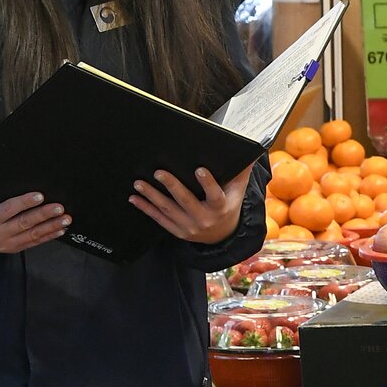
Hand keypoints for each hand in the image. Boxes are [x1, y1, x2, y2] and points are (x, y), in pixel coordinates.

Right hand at [0, 193, 70, 252]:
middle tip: (59, 208)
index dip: (24, 202)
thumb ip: (4, 199)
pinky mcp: (15, 250)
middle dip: (44, 214)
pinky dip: (49, 236)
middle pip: (24, 223)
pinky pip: (35, 243)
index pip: (8, 209)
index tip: (40, 196)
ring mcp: (8, 244)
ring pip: (33, 235)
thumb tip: (29, 189)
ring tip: (65, 219)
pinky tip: (60, 230)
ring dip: (51, 226)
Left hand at [129, 162, 254, 246]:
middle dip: (172, 186)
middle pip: (186, 202)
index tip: (199, 170)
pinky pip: (160, 220)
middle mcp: (204, 219)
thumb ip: (241, 172)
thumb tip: (251, 150)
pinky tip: (135, 199)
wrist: (222, 236)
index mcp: (220, 208)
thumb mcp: (237, 191)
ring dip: (152, 197)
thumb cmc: (229, 206)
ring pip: (169, 210)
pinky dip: (146, 209)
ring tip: (139, 183)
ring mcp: (189, 227)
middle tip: (159, 172)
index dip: (207, 183)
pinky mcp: (178, 232)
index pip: (215, 195)